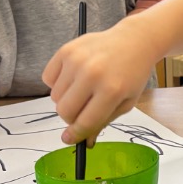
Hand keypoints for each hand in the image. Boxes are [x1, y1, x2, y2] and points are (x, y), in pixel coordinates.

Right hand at [42, 19, 158, 144]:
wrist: (134, 41)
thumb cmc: (132, 74)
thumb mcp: (126, 102)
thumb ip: (103, 122)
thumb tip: (83, 142)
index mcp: (112, 90)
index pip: (84, 122)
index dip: (75, 135)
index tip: (69, 138)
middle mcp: (92, 74)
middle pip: (64, 111)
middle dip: (70, 117)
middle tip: (81, 111)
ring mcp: (77, 60)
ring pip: (55, 97)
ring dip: (66, 99)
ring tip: (83, 89)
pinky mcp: (66, 50)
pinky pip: (48, 79)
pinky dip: (57, 83)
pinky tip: (74, 76)